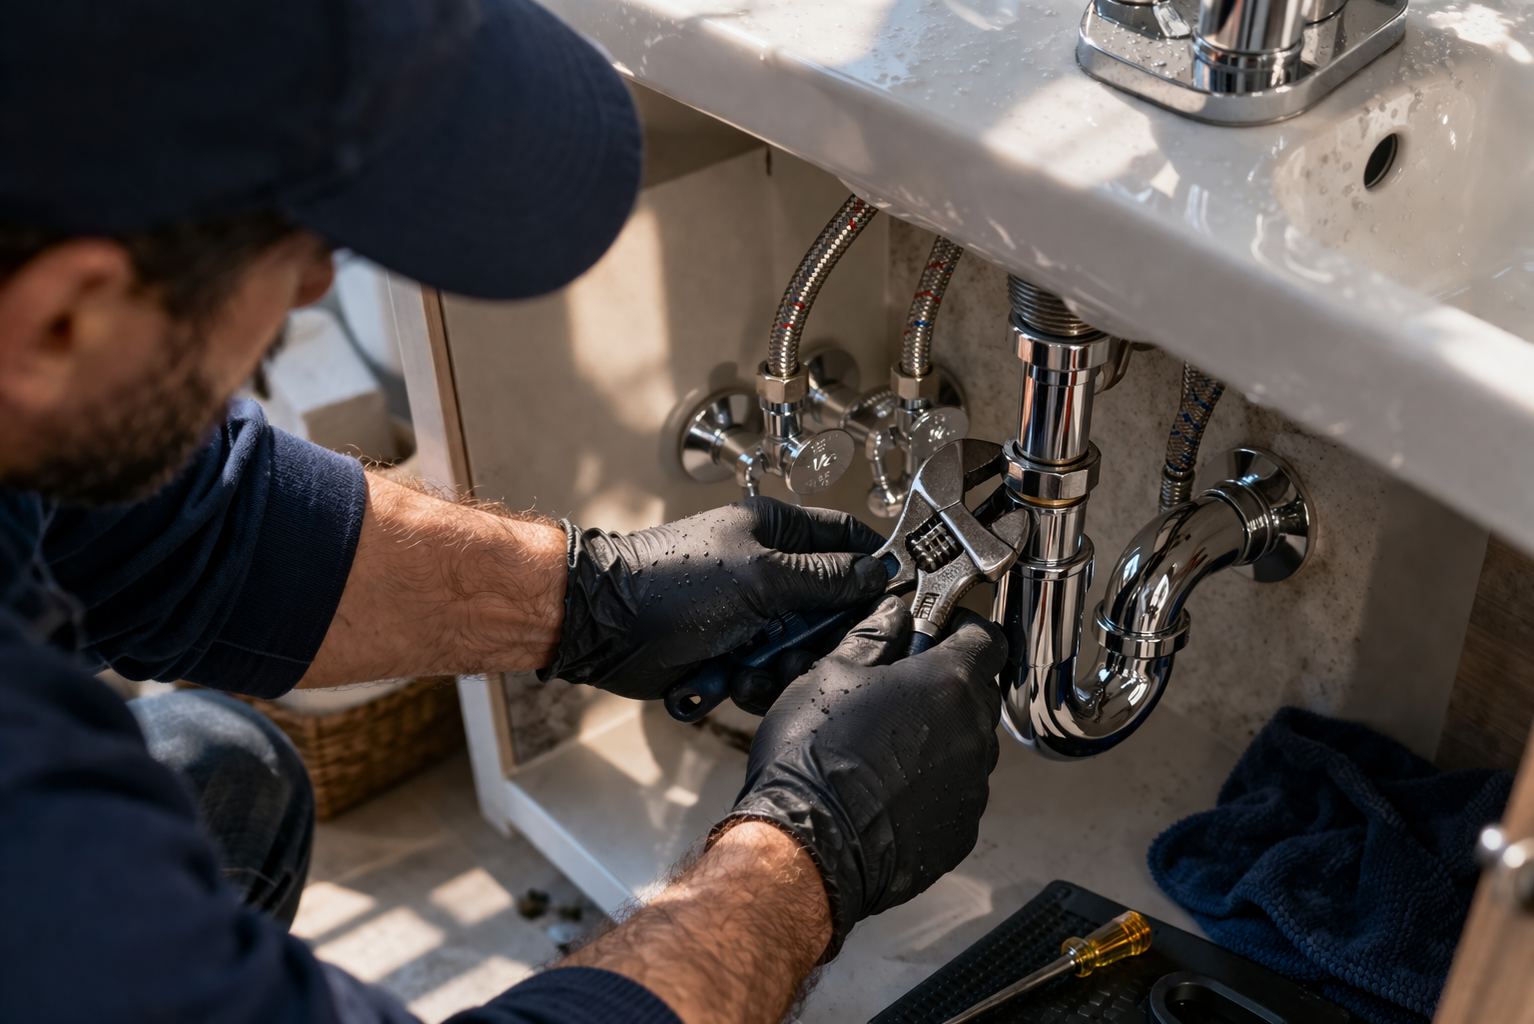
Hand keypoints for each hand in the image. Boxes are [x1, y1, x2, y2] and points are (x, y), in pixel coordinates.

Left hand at [539, 497, 888, 700]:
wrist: (604, 626)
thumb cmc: (672, 584)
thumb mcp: (761, 577)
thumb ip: (824, 579)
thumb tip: (877, 572)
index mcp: (777, 532)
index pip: (845, 540)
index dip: (871, 568)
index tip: (893, 600)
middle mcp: (768, 571)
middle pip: (830, 608)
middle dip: (819, 636)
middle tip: (802, 648)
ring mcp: (749, 615)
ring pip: (799, 649)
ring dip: (781, 666)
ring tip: (752, 666)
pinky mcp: (731, 652)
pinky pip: (764, 675)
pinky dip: (750, 683)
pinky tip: (729, 680)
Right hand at [722, 597, 1006, 959]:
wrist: (809, 845)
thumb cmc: (815, 756)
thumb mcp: (830, 673)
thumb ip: (872, 637)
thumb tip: (891, 616)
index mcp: (949, 684)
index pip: (988, 639)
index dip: (962, 631)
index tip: (937, 634)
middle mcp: (974, 735)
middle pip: (978, 693)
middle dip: (945, 686)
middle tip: (898, 690)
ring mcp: (973, 788)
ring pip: (968, 747)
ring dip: (938, 738)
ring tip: (885, 748)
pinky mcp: (960, 831)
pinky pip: (956, 796)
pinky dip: (932, 788)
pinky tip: (887, 791)